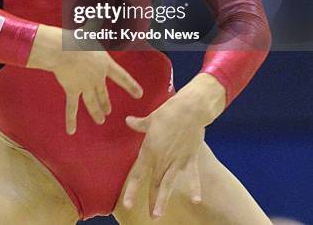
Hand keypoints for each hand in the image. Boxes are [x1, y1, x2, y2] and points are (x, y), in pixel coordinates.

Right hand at [27, 25, 143, 133]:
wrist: (62, 50)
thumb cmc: (77, 39)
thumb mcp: (92, 29)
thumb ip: (99, 21)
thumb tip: (105, 7)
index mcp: (105, 64)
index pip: (122, 77)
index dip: (131, 86)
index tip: (139, 94)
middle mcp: (98, 78)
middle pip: (104, 94)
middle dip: (106, 103)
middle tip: (108, 112)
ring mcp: (85, 86)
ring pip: (92, 103)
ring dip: (96, 112)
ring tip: (100, 120)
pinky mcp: (73, 91)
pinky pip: (72, 108)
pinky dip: (71, 120)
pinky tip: (71, 131)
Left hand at [123, 96, 204, 219]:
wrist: (190, 109)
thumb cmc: (169, 111)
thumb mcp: (151, 118)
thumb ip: (139, 124)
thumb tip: (128, 121)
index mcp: (150, 149)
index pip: (138, 173)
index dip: (133, 189)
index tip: (127, 204)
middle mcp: (162, 158)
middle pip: (155, 182)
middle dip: (152, 199)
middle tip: (151, 216)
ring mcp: (177, 160)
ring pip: (169, 183)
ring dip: (164, 199)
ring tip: (159, 214)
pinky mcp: (191, 158)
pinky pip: (193, 175)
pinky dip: (195, 187)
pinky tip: (197, 200)